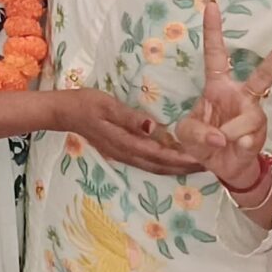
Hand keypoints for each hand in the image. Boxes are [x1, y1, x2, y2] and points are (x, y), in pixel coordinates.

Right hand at [59, 89, 203, 176]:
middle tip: (209, 167)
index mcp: (123, 142)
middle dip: (184, 168)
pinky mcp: (120, 151)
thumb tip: (152, 127)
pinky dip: (163, 164)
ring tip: (196, 166)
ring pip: (154, 167)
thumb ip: (128, 117)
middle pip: (160, 166)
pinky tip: (173, 160)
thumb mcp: (106, 104)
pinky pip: (147, 162)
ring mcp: (122, 154)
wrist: (62, 112)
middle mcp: (125, 153)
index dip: (180, 159)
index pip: (158, 155)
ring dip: (175, 168)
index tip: (202, 159)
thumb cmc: (84, 103)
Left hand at [171, 0, 271, 186]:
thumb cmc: (204, 141)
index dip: (212, 31)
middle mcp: (241, 95)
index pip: (215, 54)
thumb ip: (197, 132)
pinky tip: (237, 147)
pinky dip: (238, 145)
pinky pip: (250, 137)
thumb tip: (221, 137)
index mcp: (217, 86)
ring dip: (228, 133)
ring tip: (221, 141)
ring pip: (248, 118)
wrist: (224, 168)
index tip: (210, 4)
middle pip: (264, 73)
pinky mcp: (262, 133)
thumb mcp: (187, 134)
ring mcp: (254, 113)